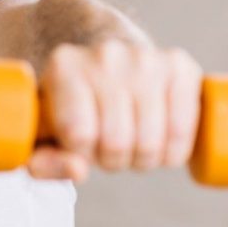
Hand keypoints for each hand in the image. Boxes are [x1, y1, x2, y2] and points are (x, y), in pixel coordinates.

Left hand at [28, 40, 203, 181]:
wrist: (107, 63)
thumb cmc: (72, 106)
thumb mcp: (44, 132)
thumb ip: (44, 160)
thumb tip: (78, 171)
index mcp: (63, 66)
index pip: (78, 134)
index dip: (81, 153)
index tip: (80, 143)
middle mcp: (105, 55)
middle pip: (116, 141)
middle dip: (112, 160)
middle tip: (108, 148)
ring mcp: (145, 57)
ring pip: (151, 141)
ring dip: (143, 158)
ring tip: (132, 144)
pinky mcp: (179, 64)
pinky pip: (183, 129)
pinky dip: (174, 151)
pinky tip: (160, 142)